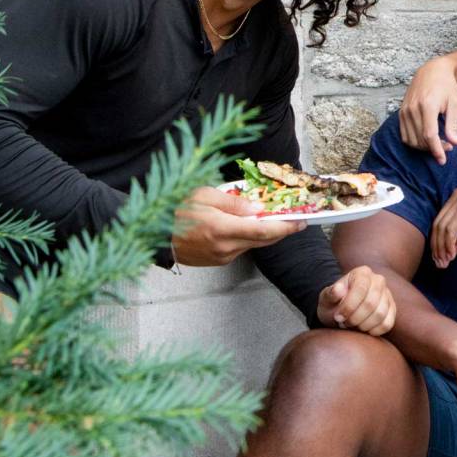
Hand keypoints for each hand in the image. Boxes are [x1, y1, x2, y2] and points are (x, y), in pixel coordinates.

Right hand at [172, 186, 303, 265]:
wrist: (154, 234)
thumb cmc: (176, 210)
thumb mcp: (204, 195)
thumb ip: (234, 203)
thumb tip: (258, 209)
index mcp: (222, 229)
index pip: (264, 231)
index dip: (286, 227)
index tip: (302, 221)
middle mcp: (225, 247)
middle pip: (263, 241)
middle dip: (281, 230)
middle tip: (295, 219)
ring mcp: (221, 257)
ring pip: (253, 245)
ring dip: (264, 234)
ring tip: (270, 219)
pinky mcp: (217, 261)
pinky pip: (240, 249)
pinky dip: (248, 238)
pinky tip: (246, 227)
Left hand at [316, 267, 395, 335]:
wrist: (342, 309)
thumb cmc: (334, 303)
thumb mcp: (326, 299)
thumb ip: (330, 294)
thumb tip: (338, 289)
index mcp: (362, 273)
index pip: (360, 289)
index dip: (348, 306)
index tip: (338, 317)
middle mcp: (378, 280)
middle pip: (371, 303)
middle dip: (355, 318)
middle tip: (344, 324)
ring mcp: (387, 295)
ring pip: (380, 315)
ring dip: (363, 326)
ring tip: (353, 326)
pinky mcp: (392, 309)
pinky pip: (387, 324)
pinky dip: (374, 331)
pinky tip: (363, 330)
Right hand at [399, 56, 456, 164]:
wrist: (432, 71)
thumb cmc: (447, 87)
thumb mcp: (455, 104)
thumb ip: (454, 125)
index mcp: (427, 106)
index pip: (429, 135)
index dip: (436, 150)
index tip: (443, 160)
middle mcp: (413, 109)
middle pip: (420, 139)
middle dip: (434, 148)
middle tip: (448, 147)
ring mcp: (405, 111)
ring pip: (411, 140)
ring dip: (424, 147)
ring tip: (438, 143)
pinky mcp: (401, 112)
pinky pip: (405, 135)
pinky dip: (414, 142)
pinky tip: (426, 139)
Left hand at [430, 184, 456, 267]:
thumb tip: (450, 252)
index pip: (440, 222)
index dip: (437, 243)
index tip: (440, 260)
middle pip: (437, 225)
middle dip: (436, 247)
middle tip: (440, 264)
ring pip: (442, 227)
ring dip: (441, 248)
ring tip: (445, 262)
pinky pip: (451, 228)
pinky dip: (449, 243)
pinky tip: (452, 254)